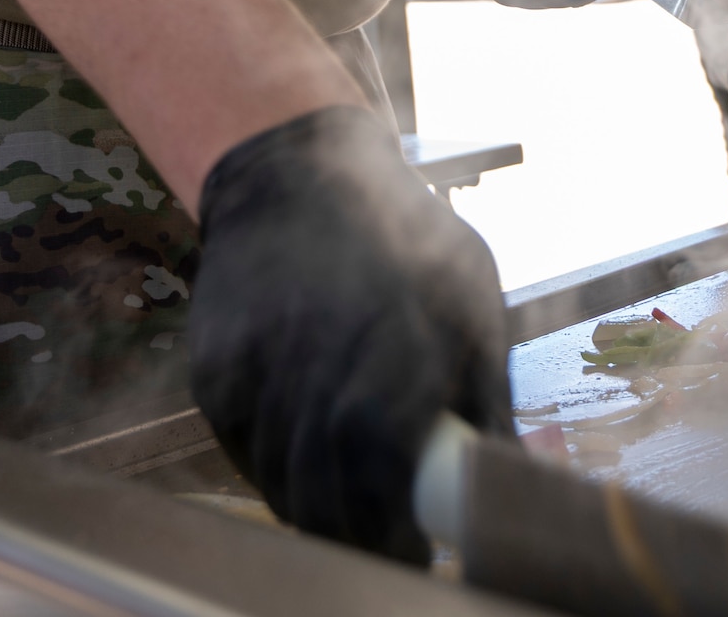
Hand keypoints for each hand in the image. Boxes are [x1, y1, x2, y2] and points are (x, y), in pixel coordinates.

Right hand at [188, 105, 511, 560]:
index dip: (400, 542)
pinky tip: (309, 444)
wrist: (293, 171)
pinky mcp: (214, 378)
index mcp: (388, 372)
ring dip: (317, 504)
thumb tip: (513, 483)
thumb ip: (487, 397)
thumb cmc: (402, 233)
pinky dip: (276, 465)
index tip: (421, 557)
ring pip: (280, 488)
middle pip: (325, 508)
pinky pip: (245, 452)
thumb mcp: (469, 299)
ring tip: (352, 494)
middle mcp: (312, 385)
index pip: (385, 502)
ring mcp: (254, 382)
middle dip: (360, 536)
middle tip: (390, 538)